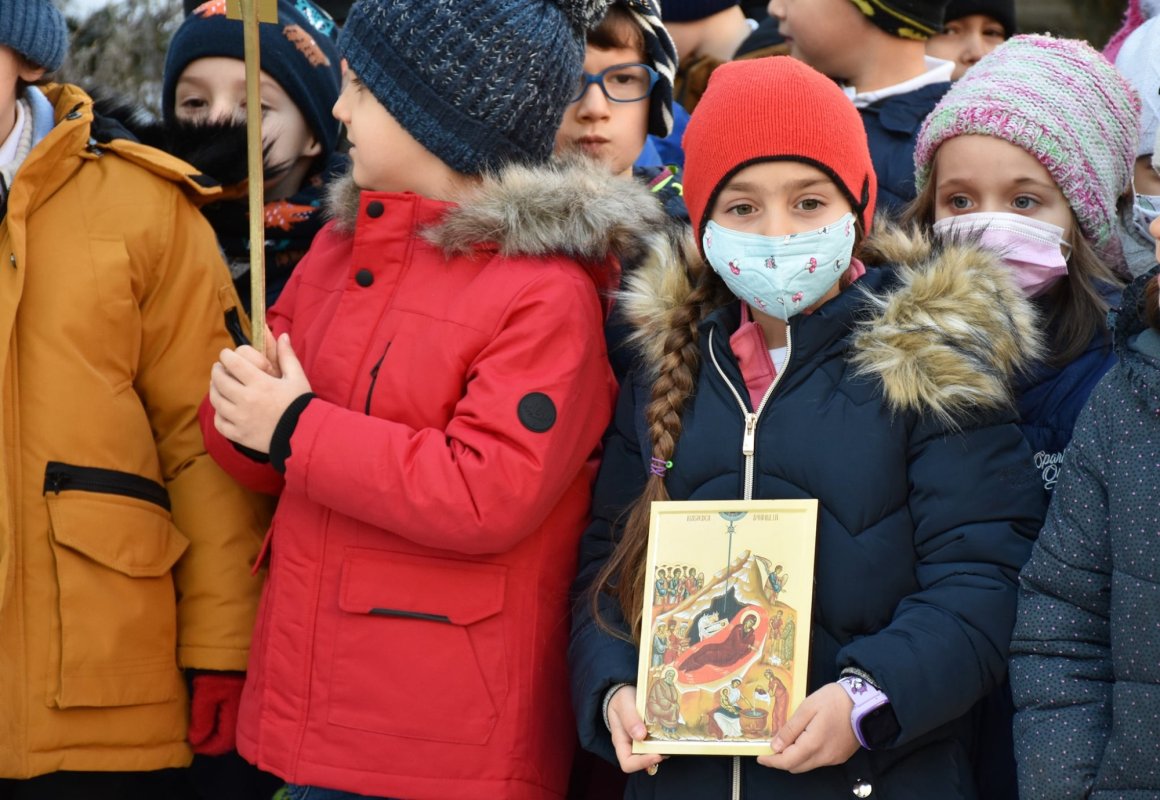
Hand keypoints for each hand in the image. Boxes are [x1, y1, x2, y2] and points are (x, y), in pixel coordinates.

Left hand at [188, 672, 245, 755]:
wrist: (233, 646)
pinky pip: (239, 716)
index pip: (222, 743)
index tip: (192, 746)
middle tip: (198, 739)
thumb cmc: (218, 669)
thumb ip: (201, 720)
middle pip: (231, 738)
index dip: (206, 747)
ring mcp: (250, 705)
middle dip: (214, 741)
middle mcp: (247, 714)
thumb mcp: (204, 693)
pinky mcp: (249, 697)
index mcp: (236, 715)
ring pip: (235, 728)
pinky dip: (226, 720)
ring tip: (206, 728)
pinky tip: (218, 715)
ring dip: (220, 731)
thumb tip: (197, 742)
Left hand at [210, 333, 310, 451]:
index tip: (227, 354)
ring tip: (220, 385)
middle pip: (219, 379)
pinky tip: (225, 408)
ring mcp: (240, 419)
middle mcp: (246, 400)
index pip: (232, 363)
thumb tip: (282, 335)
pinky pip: (219, 422)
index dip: (226, 355)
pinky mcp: (239, 435)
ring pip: (216, 399)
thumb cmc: (301, 405)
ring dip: (215, 389)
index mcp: (260, 383)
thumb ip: (287, 356)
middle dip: (218, 369)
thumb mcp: (297, 378)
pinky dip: (219, 413)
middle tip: (221, 368)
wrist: (304, 436)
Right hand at [607, 686, 664, 774]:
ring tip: (674, 740)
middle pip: (644, 761)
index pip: (627, 763)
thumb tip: (641, 736)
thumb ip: (630, 719)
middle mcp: (631, 745)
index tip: (657, 755)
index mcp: (620, 742)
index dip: (642, 763)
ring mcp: (642, 741)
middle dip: (658, 755)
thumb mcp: (623, 704)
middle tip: (670, 747)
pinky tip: (672, 732)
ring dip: (664, 749)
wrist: (624, 693)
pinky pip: (658, 743)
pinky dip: (666, 740)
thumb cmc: (621, 699)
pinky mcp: (651, 735)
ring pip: (653, 752)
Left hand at [757, 682, 858, 772]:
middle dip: (781, 761)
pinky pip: (819, 761)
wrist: (866, 702)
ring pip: (807, 765)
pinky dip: (807, 755)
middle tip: (772, 748)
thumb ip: (790, 728)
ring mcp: (834, 758)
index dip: (771, 761)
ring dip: (795, 758)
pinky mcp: (841, 756)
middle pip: (796, 767)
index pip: (787, 761)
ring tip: (788, 741)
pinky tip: (805, 741)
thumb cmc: (835, 700)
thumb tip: (775, 747)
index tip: (760, 757)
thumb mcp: (808, 707)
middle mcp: (824, 757)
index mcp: (813, 745)